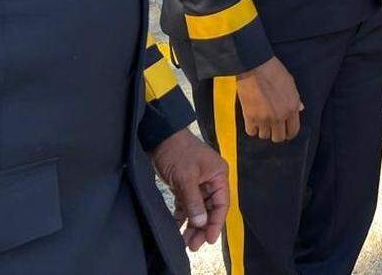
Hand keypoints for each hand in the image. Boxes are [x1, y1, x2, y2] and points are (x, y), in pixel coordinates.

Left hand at [151, 129, 228, 251]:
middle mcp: (211, 180)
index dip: (216, 222)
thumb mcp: (186, 177)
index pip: (221, 203)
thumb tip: (201, 222)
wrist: (160, 137)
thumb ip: (194, 201)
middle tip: (194, 245)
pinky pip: (186, 206)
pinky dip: (182, 217)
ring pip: (198, 209)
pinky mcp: (184, 186)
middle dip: (202, 227)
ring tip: (185, 242)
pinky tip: (177, 229)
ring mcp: (198, 183)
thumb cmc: (178, 152)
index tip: (209, 239)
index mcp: (218, 175)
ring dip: (192, 225)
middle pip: (210, 209)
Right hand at [236, 56, 302, 142]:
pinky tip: (253, 120)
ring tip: (262, 121)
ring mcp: (264, 118)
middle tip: (273, 127)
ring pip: (264, 136)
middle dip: (276, 133)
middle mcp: (279, 116)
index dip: (289, 133)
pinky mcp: (250, 117)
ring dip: (263, 130)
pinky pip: (251, 132)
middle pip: (278, 138)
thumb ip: (295, 99)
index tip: (285, 131)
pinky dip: (252, 128)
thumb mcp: (291, 83)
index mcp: (291, 108)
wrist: (255, 67)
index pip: (293, 131)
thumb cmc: (275, 72)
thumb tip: (300, 108)